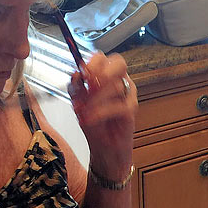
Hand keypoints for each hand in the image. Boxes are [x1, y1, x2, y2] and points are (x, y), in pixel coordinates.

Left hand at [68, 51, 136, 177]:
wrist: (104, 149)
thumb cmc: (94, 124)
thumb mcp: (78, 103)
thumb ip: (76, 87)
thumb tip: (75, 73)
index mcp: (107, 77)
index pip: (103, 58)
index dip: (92, 62)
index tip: (82, 73)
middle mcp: (121, 82)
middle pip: (119, 63)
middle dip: (103, 72)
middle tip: (90, 85)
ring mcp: (128, 96)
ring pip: (115, 85)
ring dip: (95, 99)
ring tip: (83, 111)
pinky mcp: (131, 111)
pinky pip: (117, 105)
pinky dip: (100, 113)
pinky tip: (90, 119)